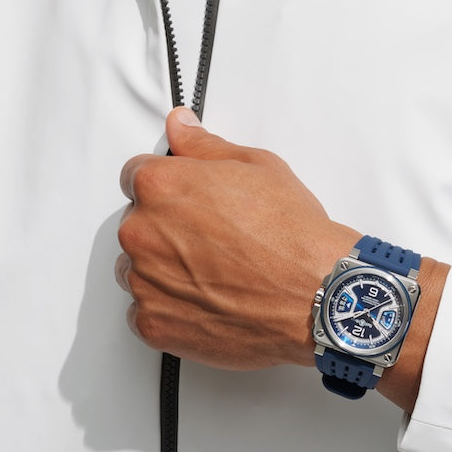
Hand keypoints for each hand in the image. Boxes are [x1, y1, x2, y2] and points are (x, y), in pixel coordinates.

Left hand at [117, 108, 359, 370]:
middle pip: (137, 226)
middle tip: (213, 242)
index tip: (186, 202)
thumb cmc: (291, 237)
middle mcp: (143, 233)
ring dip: (164, 271)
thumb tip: (181, 128)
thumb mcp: (257, 167)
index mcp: (160, 187)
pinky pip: (144, 313)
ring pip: (137, 271)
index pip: (136, 177)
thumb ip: (204, 146)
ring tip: (213, 275)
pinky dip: (169, 311)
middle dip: (167, 230)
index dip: (167, 188)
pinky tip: (207, 302)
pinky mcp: (153, 324)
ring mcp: (144, 282)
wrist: (314, 296)